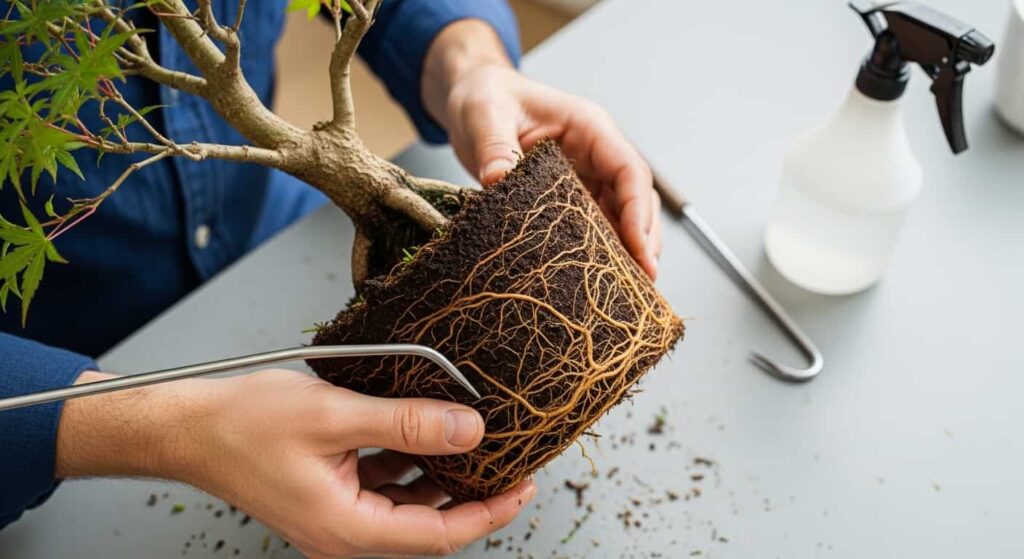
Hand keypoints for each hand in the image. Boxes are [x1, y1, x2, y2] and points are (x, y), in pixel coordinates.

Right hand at [56, 370, 535, 556]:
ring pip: (408, 503)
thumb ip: (406, 424)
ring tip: (474, 441)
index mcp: (346, 528)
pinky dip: (409, 464)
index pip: (437, 534)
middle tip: (509, 459)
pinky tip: (424, 432)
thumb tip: (470, 431)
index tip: (523, 485)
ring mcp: (337, 515)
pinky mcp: (331, 494)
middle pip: (428, 523)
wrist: (189, 428)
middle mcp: (344, 532)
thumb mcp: (336, 416)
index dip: (487, 512)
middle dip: (471, 493)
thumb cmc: (243, 425)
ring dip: (441, 475)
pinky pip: (385, 486)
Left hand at [423, 20, 661, 278]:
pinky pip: (595, 223)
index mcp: (589, 128)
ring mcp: (587, 175)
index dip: (638, 211)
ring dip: (629, 249)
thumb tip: (497, 179)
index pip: (629, 170)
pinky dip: (603, 250)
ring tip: (631, 289)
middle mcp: (596, 153)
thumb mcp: (485, 115)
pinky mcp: (570, 195)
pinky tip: (600, 277)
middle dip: (644, 239)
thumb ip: (494, 145)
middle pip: (636, 198)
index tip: (639, 249)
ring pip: (622, 215)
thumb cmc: (485, 97)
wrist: (473, 98)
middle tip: (643, 282)